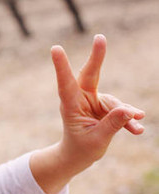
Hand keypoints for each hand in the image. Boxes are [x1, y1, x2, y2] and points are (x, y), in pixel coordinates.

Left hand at [52, 33, 144, 166]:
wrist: (79, 156)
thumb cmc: (81, 148)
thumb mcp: (96, 140)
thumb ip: (112, 125)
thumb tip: (128, 110)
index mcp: (70, 106)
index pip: (66, 84)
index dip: (62, 67)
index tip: (55, 49)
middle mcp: (80, 99)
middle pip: (90, 75)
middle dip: (97, 57)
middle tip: (100, 37)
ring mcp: (94, 101)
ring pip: (114, 102)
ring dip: (125, 115)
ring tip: (137, 127)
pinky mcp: (106, 107)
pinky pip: (122, 111)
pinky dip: (129, 120)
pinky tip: (138, 128)